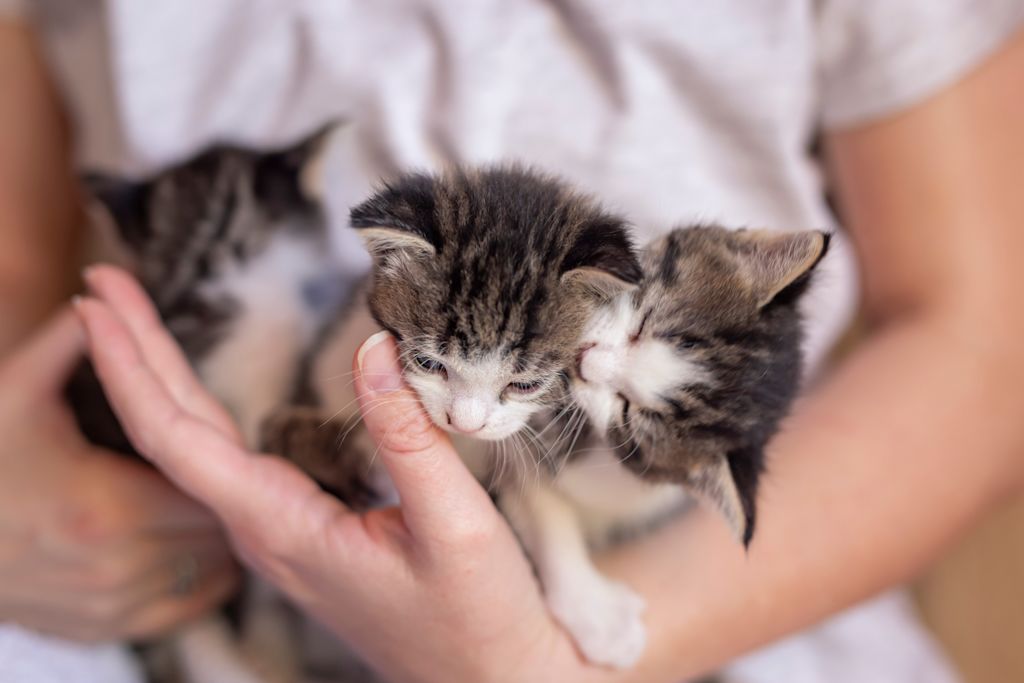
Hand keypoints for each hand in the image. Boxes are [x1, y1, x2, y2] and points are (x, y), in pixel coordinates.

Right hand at [0, 307, 238, 641]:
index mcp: (107, 508)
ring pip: (208, 570)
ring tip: (194, 500)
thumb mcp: (12, 396)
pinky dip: (196, 578)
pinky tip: (184, 546)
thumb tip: (98, 296)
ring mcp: (113, 606)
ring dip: (211, 536)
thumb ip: (62, 346)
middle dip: (216, 497)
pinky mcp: (105, 629)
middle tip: (206, 469)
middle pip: (214, 529)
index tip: (209, 445)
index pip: (208, 487)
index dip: (216, 463)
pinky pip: (185, 608)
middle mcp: (119, 566)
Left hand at [76, 265, 586, 682]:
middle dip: (130, 355)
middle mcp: (263, 530)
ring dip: (159, 379)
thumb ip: (411, 436)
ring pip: (196, 447)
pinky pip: (228, 461)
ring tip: (132, 322)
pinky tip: (194, 392)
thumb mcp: (454, 523)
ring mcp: (278, 533)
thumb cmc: (474, 615)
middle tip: (100, 286)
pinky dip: (198, 411)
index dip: (132, 366)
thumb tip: (376, 348)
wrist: (485, 678)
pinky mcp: (301, 530)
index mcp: (282, 528)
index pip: (178, 439)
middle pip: (173, 434)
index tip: (96, 305)